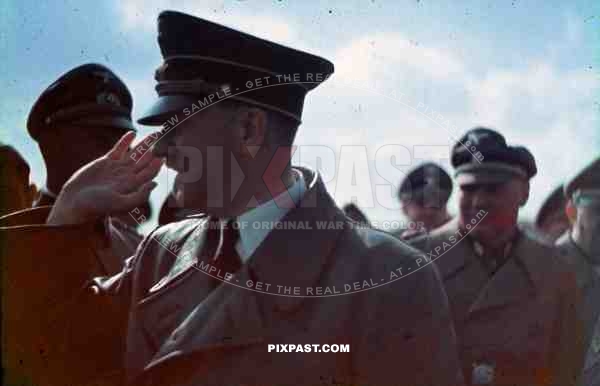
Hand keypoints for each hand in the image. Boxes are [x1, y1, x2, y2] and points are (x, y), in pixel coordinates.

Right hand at [47, 131, 163, 224]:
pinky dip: (125, 141)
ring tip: (155, 134)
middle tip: (167, 139)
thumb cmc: (96, 207)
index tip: (169, 152)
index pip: (150, 172)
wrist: (75, 203)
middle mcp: (127, 176)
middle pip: (146, 160)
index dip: (159, 162)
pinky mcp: (105, 162)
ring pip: (135, 153)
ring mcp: (117, 168)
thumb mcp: (120, 204)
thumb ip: (139, 196)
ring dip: (145, 144)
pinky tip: (133, 133)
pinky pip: (118, 149)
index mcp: (133, 186)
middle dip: (157, 150)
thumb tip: (155, 184)